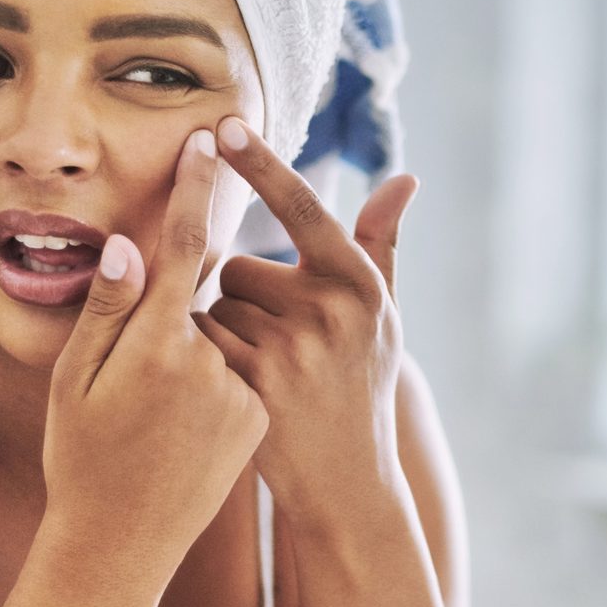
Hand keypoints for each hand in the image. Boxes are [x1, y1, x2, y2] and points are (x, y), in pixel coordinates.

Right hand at [41, 128, 269, 578]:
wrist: (121, 546)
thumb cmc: (81, 458)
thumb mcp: (74, 381)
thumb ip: (106, 308)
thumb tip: (126, 241)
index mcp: (158, 344)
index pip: (186, 246)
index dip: (197, 190)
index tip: (207, 139)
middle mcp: (210, 361)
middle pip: (200, 297)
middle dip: (173, 312)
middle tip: (133, 382)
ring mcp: (240, 391)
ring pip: (218, 339)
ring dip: (191, 356)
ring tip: (154, 418)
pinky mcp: (257, 417)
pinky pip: (236, 375)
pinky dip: (212, 385)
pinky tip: (182, 430)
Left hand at [193, 116, 418, 534]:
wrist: (348, 482)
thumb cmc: (361, 387)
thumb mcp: (382, 317)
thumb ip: (381, 245)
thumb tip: (406, 177)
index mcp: (360, 285)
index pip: (303, 208)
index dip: (261, 164)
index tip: (224, 124)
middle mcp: (332, 311)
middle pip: (239, 266)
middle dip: (241, 298)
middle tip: (277, 346)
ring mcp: (293, 349)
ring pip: (214, 304)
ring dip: (221, 329)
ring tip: (262, 371)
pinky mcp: (254, 384)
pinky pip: (200, 340)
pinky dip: (202, 357)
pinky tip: (232, 387)